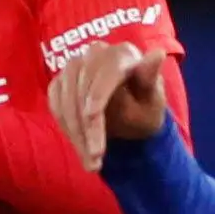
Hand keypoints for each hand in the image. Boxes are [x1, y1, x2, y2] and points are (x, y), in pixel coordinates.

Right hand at [48, 41, 168, 172]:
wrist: (131, 118)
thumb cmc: (145, 108)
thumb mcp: (153, 100)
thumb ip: (150, 79)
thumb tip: (158, 53)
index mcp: (124, 54)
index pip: (106, 71)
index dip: (97, 93)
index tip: (91, 117)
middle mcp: (96, 53)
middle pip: (81, 85)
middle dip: (86, 124)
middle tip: (96, 155)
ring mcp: (76, 66)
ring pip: (65, 95)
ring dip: (74, 131)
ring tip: (90, 160)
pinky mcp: (61, 81)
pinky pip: (56, 103)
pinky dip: (66, 127)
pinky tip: (80, 146)